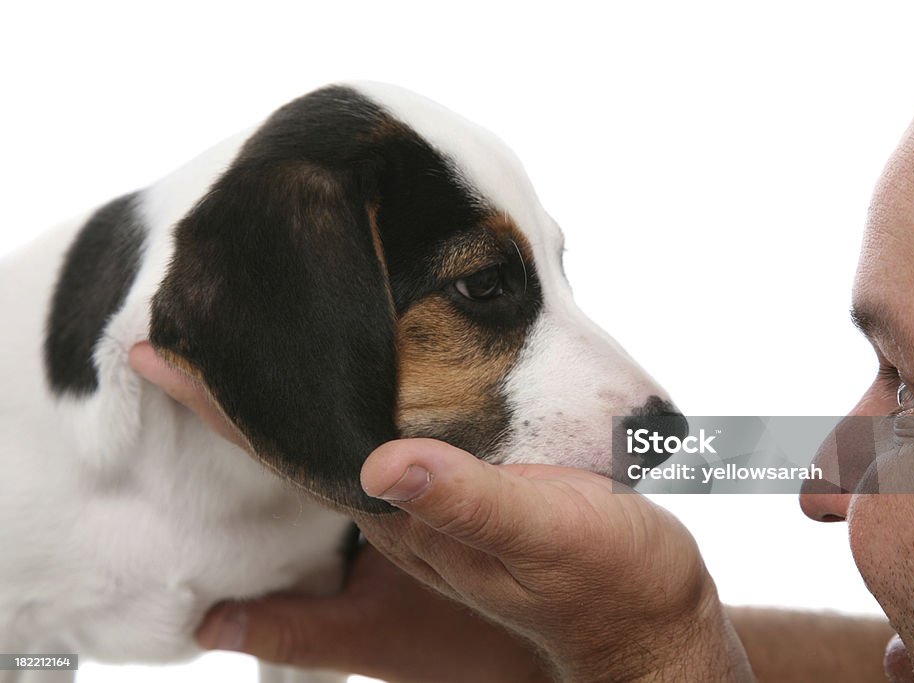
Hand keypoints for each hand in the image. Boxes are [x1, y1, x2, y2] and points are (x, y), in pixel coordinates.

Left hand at [131, 341, 752, 680]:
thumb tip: (381, 462)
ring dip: (283, 397)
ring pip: (332, 443)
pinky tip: (356, 373)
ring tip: (247, 342)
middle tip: (182, 333)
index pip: (288, 457)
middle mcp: (399, 519)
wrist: (650, 616)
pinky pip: (387, 441)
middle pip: (290, 449)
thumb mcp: (541, 536)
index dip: (221, 408)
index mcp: (403, 524)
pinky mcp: (466, 495)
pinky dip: (355, 401)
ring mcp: (430, 509)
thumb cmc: (604, 580)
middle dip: (232, 399)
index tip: (155, 355)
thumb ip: (464, 502)